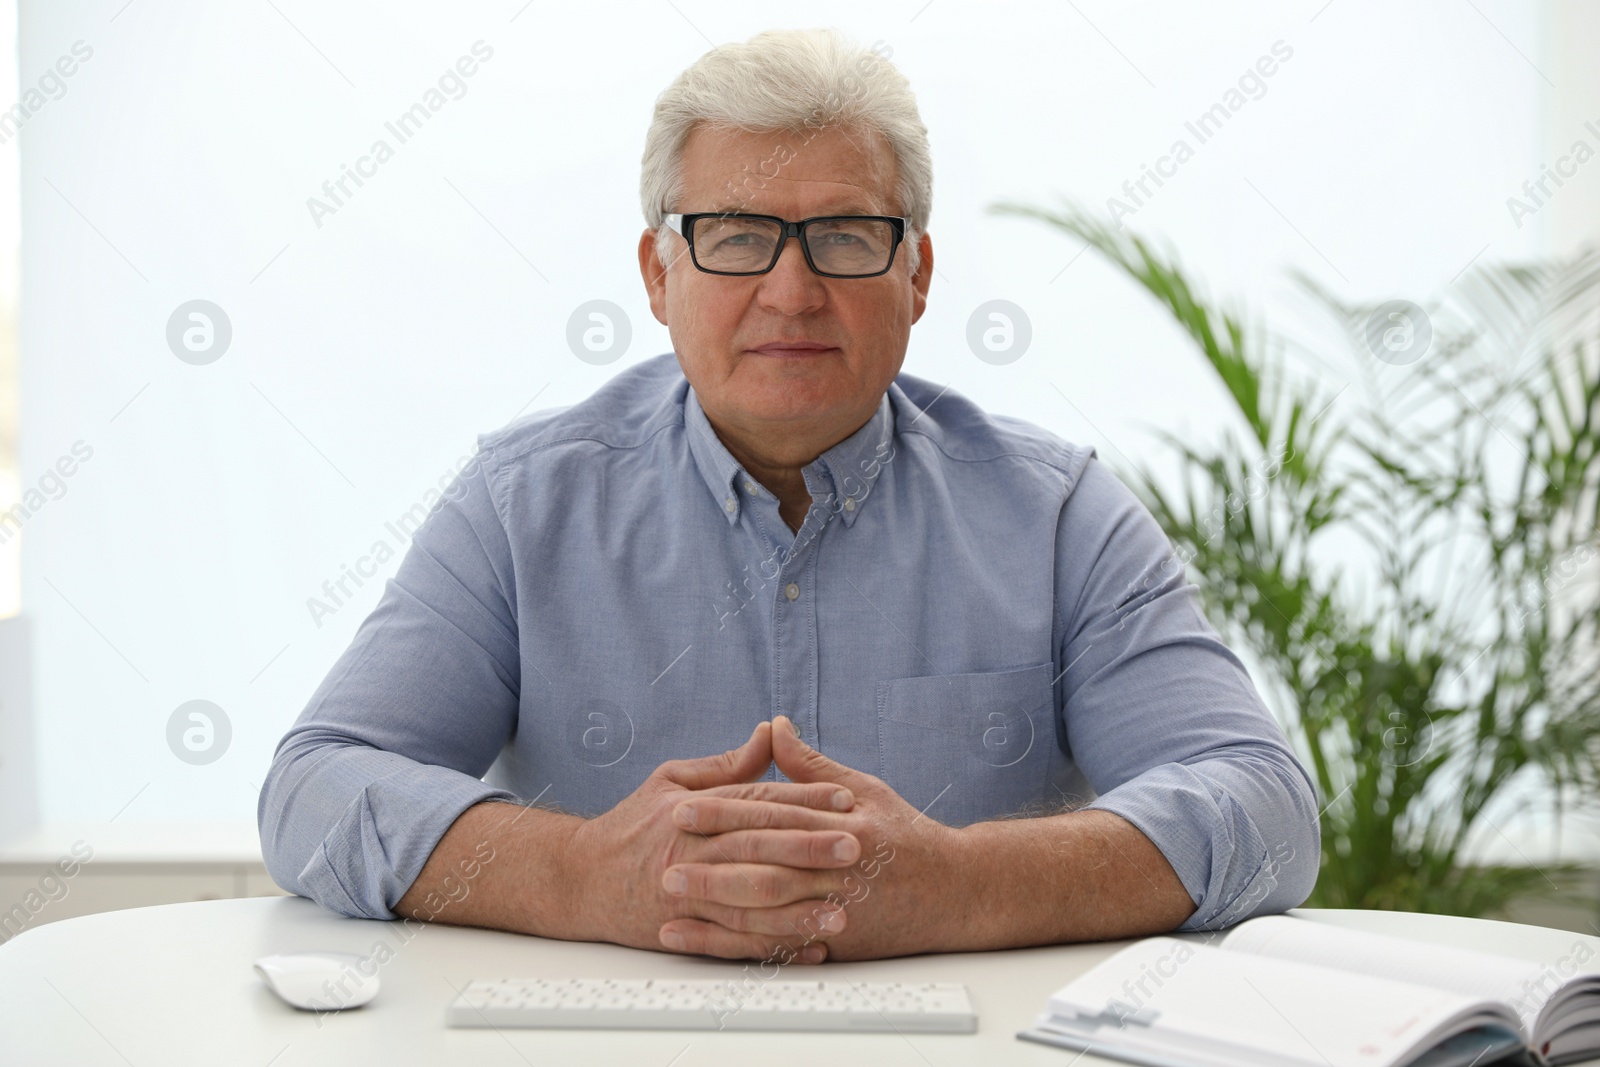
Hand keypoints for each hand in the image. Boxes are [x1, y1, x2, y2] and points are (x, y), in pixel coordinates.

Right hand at [565, 720, 863, 961]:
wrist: (578, 879)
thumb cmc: (631, 826)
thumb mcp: (672, 780)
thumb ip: (727, 764)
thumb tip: (771, 732)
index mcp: (693, 809)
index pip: (758, 801)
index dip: (804, 800)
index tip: (845, 800)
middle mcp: (692, 851)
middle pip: (760, 848)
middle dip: (811, 848)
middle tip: (857, 847)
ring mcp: (686, 895)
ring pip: (751, 902)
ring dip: (799, 909)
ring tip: (843, 911)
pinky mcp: (683, 931)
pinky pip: (735, 942)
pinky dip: (775, 947)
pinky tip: (810, 949)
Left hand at [657, 716, 970, 961]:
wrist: (958, 891)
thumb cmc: (906, 836)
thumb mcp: (864, 789)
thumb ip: (811, 765)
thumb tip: (775, 726)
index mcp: (842, 821)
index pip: (771, 814)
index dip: (722, 812)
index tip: (681, 809)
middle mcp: (839, 864)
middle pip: (765, 864)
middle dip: (710, 863)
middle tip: (661, 861)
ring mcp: (839, 907)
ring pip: (768, 909)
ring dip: (715, 908)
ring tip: (669, 904)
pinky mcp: (837, 941)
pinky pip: (778, 947)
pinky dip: (737, 947)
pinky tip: (703, 943)